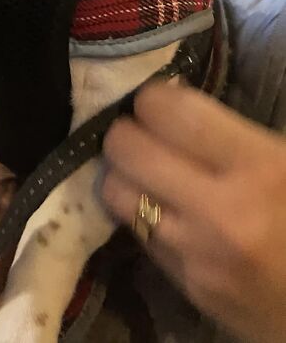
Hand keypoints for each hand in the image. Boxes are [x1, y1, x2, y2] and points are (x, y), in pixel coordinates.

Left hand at [102, 82, 285, 342]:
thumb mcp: (284, 158)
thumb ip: (230, 128)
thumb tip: (170, 95)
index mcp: (260, 167)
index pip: (168, 112)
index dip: (152, 98)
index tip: (157, 100)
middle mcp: (222, 213)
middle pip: (127, 149)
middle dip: (126, 132)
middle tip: (142, 131)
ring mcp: (199, 256)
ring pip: (116, 193)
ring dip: (124, 174)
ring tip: (144, 170)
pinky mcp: (188, 289)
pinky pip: (138, 235)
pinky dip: (141, 215)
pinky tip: (163, 210)